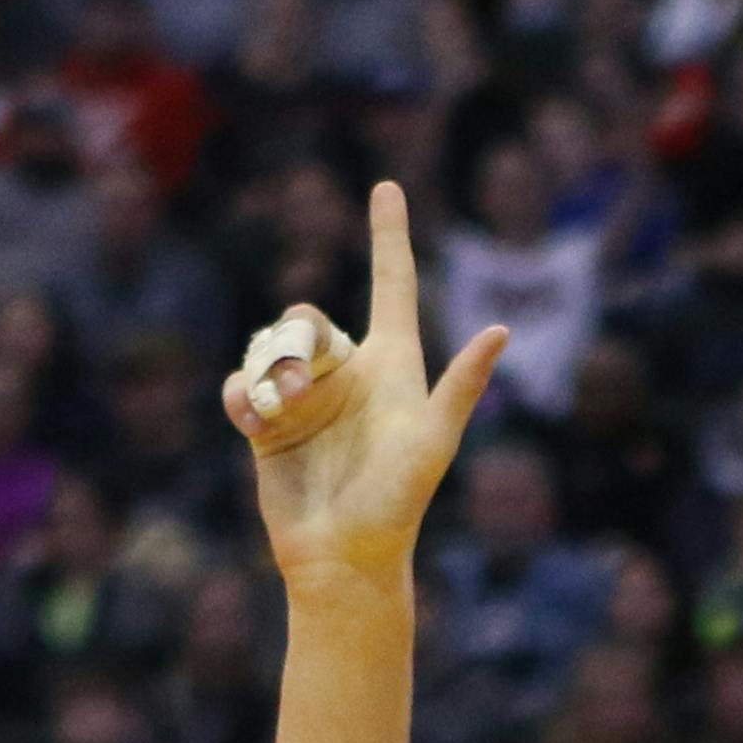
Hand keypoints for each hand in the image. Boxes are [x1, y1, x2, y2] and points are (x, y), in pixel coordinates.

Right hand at [222, 182, 507, 580]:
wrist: (345, 556)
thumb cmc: (400, 502)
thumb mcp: (435, 441)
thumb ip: (462, 385)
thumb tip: (503, 329)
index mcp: (395, 366)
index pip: (391, 285)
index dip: (389, 236)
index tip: (387, 187)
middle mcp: (350, 372)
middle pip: (308, 316)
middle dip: (296, 343)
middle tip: (302, 393)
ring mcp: (307, 396)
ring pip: (268, 346)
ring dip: (267, 374)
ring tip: (281, 415)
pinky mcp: (267, 422)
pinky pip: (239, 383)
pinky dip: (240, 395)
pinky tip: (254, 423)